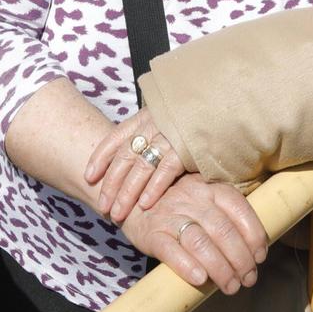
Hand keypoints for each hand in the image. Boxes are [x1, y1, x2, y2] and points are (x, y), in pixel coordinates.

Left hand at [85, 105, 187, 221]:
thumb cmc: (198, 111)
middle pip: (124, 157)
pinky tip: (145, 205)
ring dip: (126, 193)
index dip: (100, 157)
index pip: (115, 137)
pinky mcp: (186, 147)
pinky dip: (153, 188)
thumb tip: (139, 150)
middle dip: (110, 183)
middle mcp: (153, 124)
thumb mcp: (169, 114)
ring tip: (117, 213)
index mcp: (146, 115)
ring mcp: (168, 135)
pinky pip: (164, 171)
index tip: (88, 176)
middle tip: (102, 206)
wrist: (224, 98)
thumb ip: (154, 129)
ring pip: (139, 167)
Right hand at [120, 176, 268, 295]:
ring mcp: (170, 214)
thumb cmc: (178, 207)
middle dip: (241, 259)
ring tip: (231, 287)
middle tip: (248, 279)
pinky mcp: (151, 233)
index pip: (239, 208)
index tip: (260, 257)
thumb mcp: (202, 200)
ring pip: (200, 241)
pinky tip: (200, 279)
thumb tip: (255, 249)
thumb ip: (225, 216)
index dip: (254, 234)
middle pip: (223, 229)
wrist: (130, 200)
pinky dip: (186, 265)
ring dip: (220, 268)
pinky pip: (170, 250)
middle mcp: (192, 197)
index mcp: (209, 187)